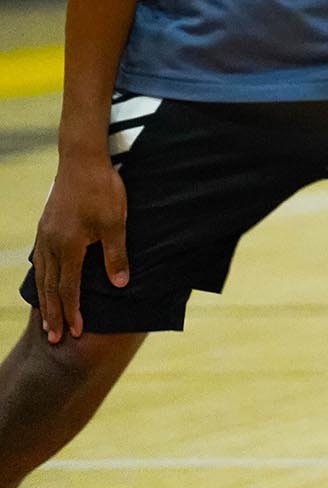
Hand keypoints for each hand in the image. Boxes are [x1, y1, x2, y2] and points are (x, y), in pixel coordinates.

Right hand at [32, 153, 128, 341]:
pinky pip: (39, 259)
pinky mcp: (45, 224)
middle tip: (54, 338)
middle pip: (50, 287)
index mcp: (69, 247)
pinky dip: (40, 277)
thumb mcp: (115, 222)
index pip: (69, 288)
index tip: (74, 331)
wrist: (82, 158)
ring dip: (44, 299)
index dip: (72, 311)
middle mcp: (51, 244)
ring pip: (41, 274)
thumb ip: (115, 255)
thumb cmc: (102, 189)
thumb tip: (119, 285)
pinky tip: (43, 281)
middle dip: (53, 314)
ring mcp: (45, 234)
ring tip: (45, 319)